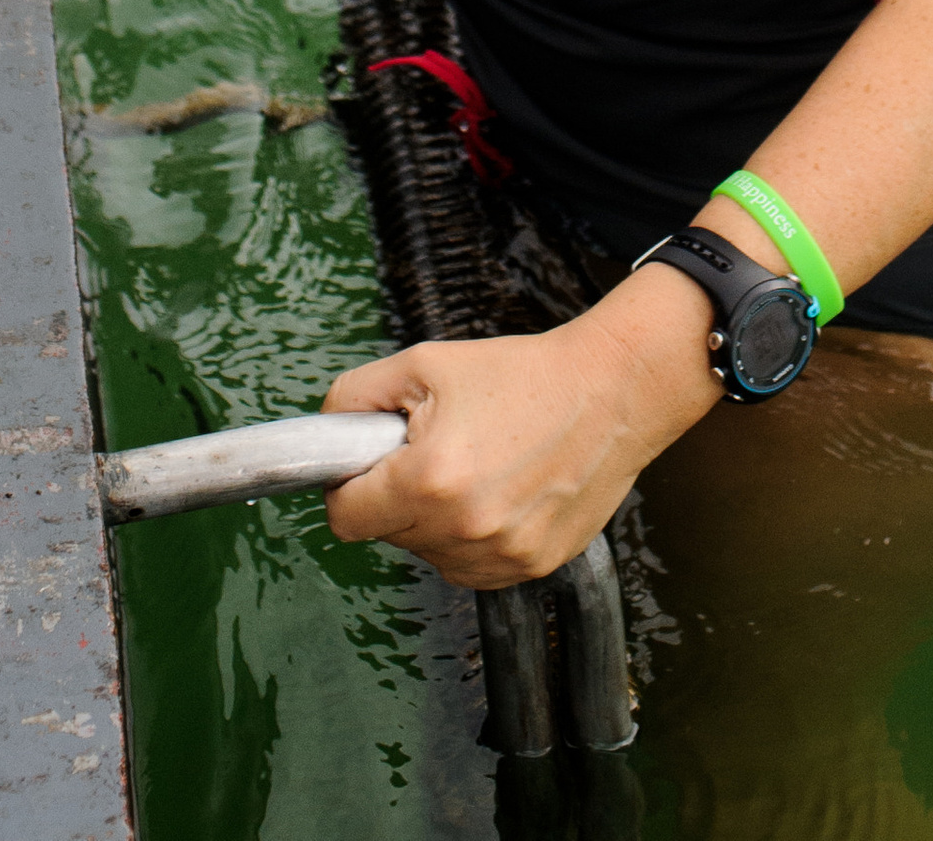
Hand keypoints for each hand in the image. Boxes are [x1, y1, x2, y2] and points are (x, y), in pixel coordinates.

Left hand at [320, 274, 717, 587]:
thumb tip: (325, 437)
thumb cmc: (520, 374)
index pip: (345, 518)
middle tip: (436, 447)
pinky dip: (474, 536)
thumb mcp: (424, 363)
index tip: (367, 465)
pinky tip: (501, 491)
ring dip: (436, 520)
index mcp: (429, 480)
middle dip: (397, 495)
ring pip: (430, 554)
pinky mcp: (531, 568)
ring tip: (477, 465)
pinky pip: (473, 566)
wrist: (608, 392)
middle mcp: (462, 531)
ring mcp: (500, 557)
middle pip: (388, 535)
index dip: (349, 485)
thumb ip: (355, 398)